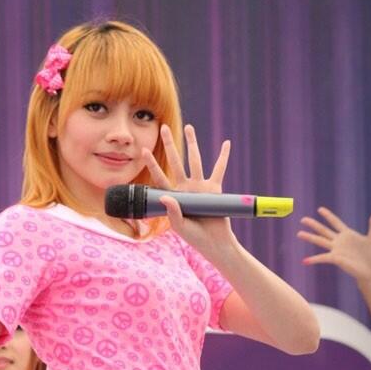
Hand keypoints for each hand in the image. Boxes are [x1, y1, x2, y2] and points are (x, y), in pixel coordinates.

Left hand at [142, 124, 235, 258]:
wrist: (214, 242)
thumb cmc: (194, 236)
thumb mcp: (180, 227)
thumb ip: (172, 213)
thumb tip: (166, 197)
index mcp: (172, 196)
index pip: (159, 177)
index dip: (152, 164)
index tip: (144, 150)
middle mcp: (185, 187)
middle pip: (175, 161)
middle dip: (169, 145)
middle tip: (163, 128)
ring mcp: (199, 186)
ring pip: (195, 160)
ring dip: (192, 143)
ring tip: (189, 127)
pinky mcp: (214, 189)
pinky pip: (219, 169)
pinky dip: (223, 156)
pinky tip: (226, 143)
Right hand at [298, 207, 370, 283]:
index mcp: (347, 234)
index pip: (336, 222)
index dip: (328, 216)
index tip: (320, 209)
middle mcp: (339, 241)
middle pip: (324, 230)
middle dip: (313, 225)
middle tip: (303, 219)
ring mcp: (336, 250)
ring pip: (320, 241)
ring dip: (309, 237)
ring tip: (299, 234)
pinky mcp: (336, 259)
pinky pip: (323, 258)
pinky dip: (313, 259)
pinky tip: (305, 261)